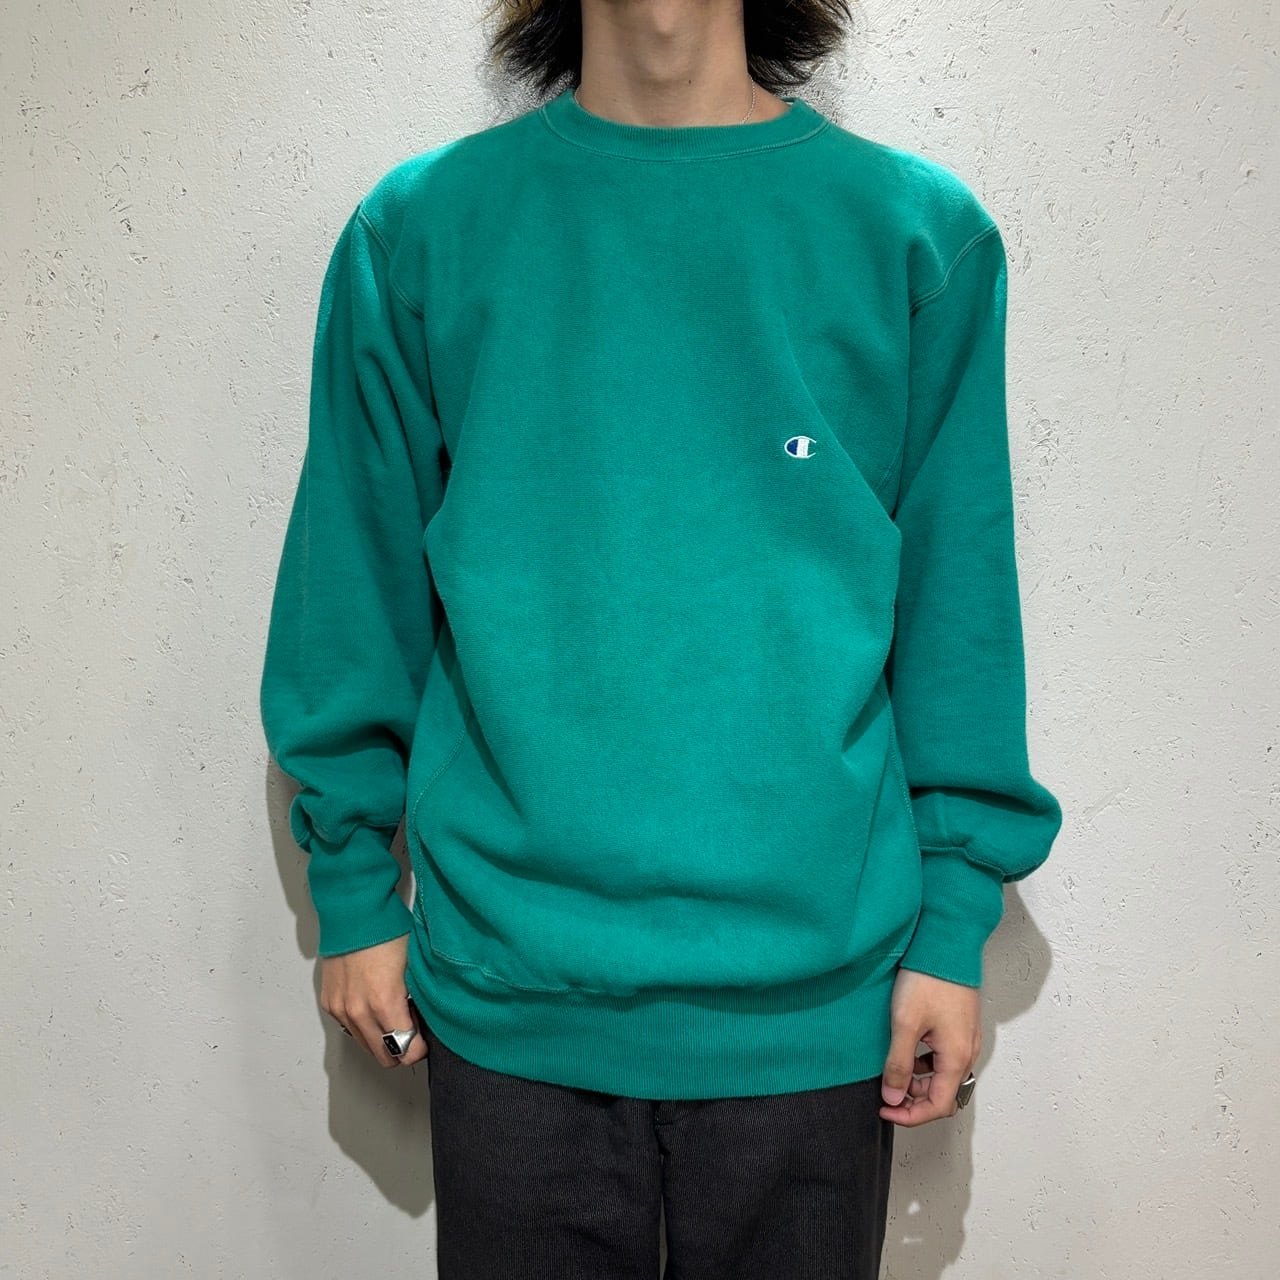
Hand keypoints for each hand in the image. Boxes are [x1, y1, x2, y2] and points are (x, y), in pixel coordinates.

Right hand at [319, 933, 427, 1068]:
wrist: (354, 913)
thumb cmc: (386, 931)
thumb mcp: (414, 966)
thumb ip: (418, 1000)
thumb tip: (425, 1019)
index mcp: (384, 1002)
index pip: (405, 1050)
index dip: (419, 1048)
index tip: (424, 1039)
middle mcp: (359, 1011)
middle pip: (384, 1056)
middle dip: (401, 1049)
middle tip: (411, 1030)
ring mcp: (341, 1008)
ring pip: (365, 1044)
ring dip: (380, 1038)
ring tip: (393, 1014)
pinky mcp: (329, 1003)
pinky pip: (349, 1028)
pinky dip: (363, 1024)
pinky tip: (373, 1007)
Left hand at [879, 967, 980, 1125]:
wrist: (947, 944)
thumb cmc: (928, 980)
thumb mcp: (905, 1024)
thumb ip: (898, 1065)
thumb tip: (893, 1098)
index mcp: (956, 1058)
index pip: (937, 1106)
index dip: (910, 1115)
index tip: (885, 1109)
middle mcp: (967, 1053)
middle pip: (943, 1094)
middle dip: (915, 1100)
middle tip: (886, 1091)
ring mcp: (966, 1039)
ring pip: (944, 1076)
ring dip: (919, 1081)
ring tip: (893, 1068)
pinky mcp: (960, 1026)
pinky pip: (945, 1057)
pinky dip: (925, 1063)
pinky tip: (906, 1049)